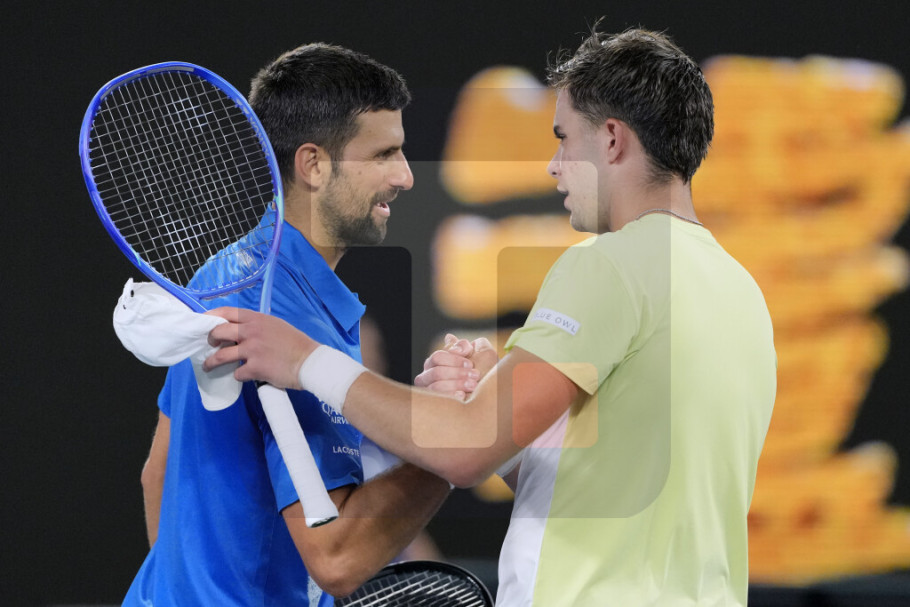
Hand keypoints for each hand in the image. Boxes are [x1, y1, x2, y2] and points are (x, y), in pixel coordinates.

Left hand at [203, 307, 317, 388]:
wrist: (309, 362)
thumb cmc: (296, 344)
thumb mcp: (276, 326)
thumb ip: (257, 325)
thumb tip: (240, 331)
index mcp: (257, 319)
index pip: (226, 312)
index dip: (211, 316)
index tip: (203, 321)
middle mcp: (251, 331)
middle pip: (218, 332)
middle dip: (209, 339)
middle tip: (209, 345)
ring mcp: (251, 350)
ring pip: (221, 356)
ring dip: (212, 362)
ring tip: (208, 366)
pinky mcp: (254, 368)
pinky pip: (237, 373)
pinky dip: (239, 375)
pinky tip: (244, 376)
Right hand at [414, 334, 497, 400]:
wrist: (494, 398)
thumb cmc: (487, 374)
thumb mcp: (481, 354)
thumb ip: (465, 345)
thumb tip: (449, 338)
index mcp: (437, 362)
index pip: (438, 357)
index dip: (454, 359)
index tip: (470, 364)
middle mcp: (430, 376)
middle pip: (436, 371)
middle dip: (457, 373)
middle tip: (475, 376)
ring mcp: (431, 393)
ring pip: (436, 386)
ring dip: (456, 384)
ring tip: (473, 386)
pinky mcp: (435, 406)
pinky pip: (438, 400)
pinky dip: (451, 396)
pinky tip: (462, 396)